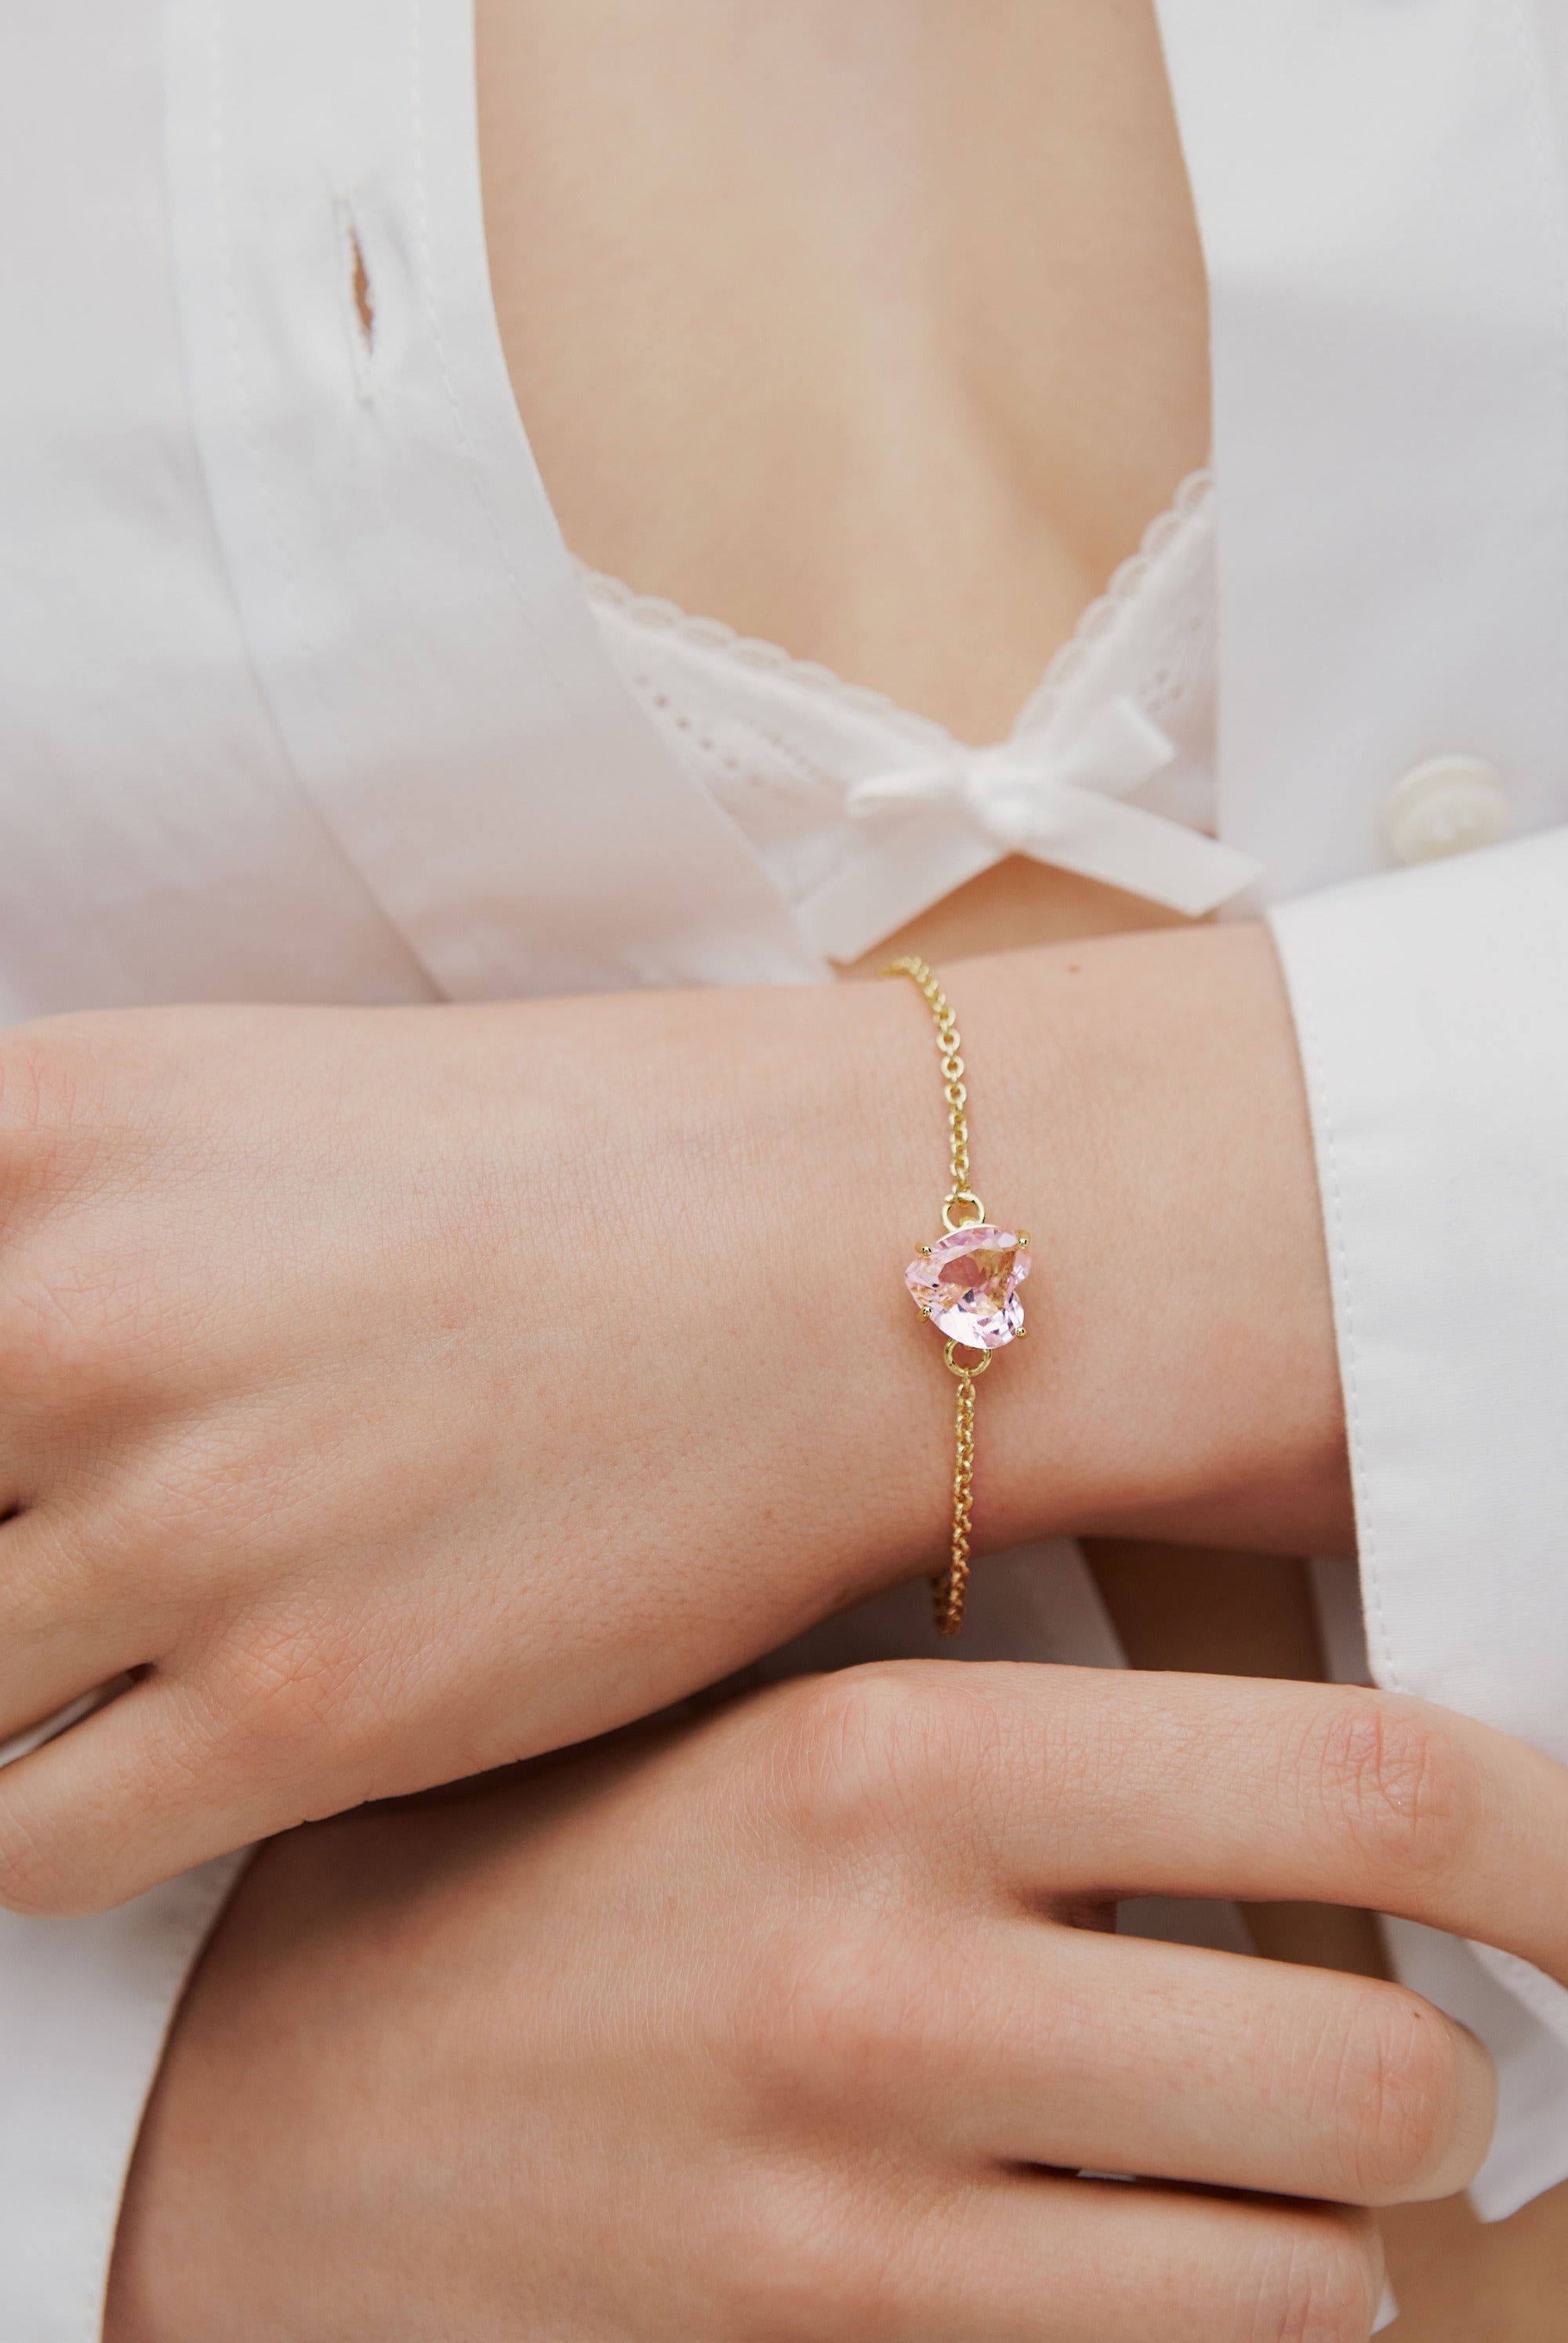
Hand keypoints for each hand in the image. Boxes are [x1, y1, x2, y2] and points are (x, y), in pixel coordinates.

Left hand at [0, 929, 1347, 1912]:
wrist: (846, 1252)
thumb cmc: (573, 1163)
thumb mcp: (241, 1113)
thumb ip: (36, 1233)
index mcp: (37, 1127)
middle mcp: (66, 1316)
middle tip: (51, 1554)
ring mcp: (185, 1522)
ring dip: (0, 1684)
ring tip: (106, 1649)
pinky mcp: (303, 1708)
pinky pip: (22, 1849)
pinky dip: (45, 1819)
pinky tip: (157, 1748)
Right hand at [107, 1661, 1567, 2342]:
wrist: (258, 2127)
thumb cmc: (545, 1877)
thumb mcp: (762, 1724)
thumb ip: (1034, 1731)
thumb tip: (1360, 1772)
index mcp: (888, 1750)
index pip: (1371, 1790)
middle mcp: (891, 1984)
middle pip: (1387, 2075)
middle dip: (1443, 2080)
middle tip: (1378, 2050)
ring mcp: (855, 2230)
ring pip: (1314, 2287)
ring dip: (1319, 2241)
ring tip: (1201, 2171)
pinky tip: (1114, 2268)